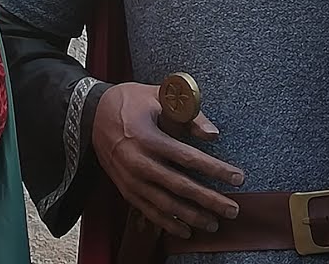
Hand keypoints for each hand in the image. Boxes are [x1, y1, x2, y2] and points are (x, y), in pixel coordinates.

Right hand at [92, 82, 244, 238]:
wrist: (91, 115)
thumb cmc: (129, 101)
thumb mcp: (158, 96)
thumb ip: (188, 114)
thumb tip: (213, 134)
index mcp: (148, 137)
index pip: (188, 158)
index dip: (215, 170)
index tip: (237, 178)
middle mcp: (138, 161)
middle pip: (180, 186)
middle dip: (209, 200)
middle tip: (233, 209)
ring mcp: (130, 178)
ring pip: (165, 204)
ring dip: (191, 216)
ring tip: (214, 223)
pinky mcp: (125, 188)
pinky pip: (148, 211)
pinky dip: (167, 223)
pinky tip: (186, 230)